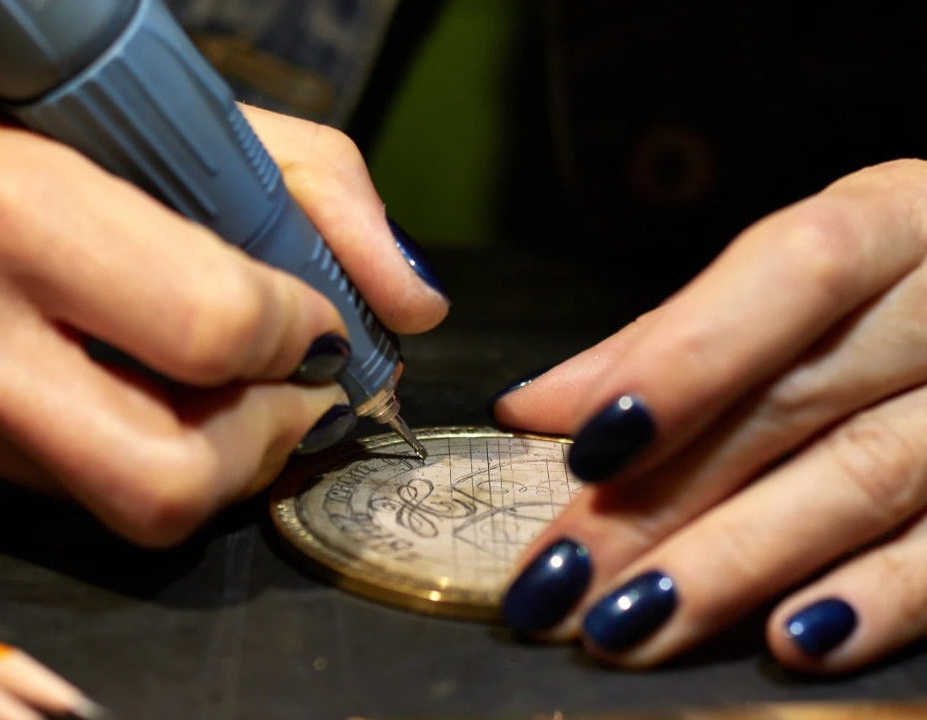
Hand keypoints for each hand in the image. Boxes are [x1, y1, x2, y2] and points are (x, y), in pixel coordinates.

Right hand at [0, 19, 447, 546]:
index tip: (315, 316)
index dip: (302, 331)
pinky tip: (136, 389)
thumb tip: (414, 305)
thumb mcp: (169, 115)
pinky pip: (83, 496)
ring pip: (136, 509)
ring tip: (217, 379)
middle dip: (271, 438)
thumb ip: (316, 190)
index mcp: (4, 208)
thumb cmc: (10, 124)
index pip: (215, 327)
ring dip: (222, 455)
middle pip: (174, 476)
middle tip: (291, 385)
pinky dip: (150, 452)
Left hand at [493, 158, 926, 674]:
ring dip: (731, 567)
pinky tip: (787, 644)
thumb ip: (672, 334)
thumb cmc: (888, 285)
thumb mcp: (795, 275)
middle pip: (800, 400)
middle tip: (558, 578)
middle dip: (662, 498)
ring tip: (625, 626)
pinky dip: (873, 600)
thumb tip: (532, 405)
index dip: (688, 358)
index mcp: (897, 219)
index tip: (586, 447)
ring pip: (864, 480)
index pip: (795, 273)